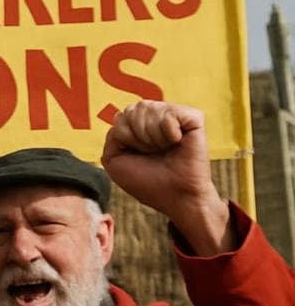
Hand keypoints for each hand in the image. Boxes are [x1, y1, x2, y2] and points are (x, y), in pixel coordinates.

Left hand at [102, 100, 230, 253]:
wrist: (178, 198)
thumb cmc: (147, 181)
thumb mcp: (114, 161)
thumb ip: (111, 136)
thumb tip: (121, 116)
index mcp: (139, 124)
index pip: (121, 116)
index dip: (125, 137)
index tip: (139, 155)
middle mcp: (157, 117)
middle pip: (132, 109)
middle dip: (137, 136)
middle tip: (153, 153)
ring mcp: (176, 116)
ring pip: (148, 108)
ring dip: (152, 136)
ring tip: (165, 148)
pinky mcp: (194, 119)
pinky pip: (170, 113)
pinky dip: (168, 132)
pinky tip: (177, 142)